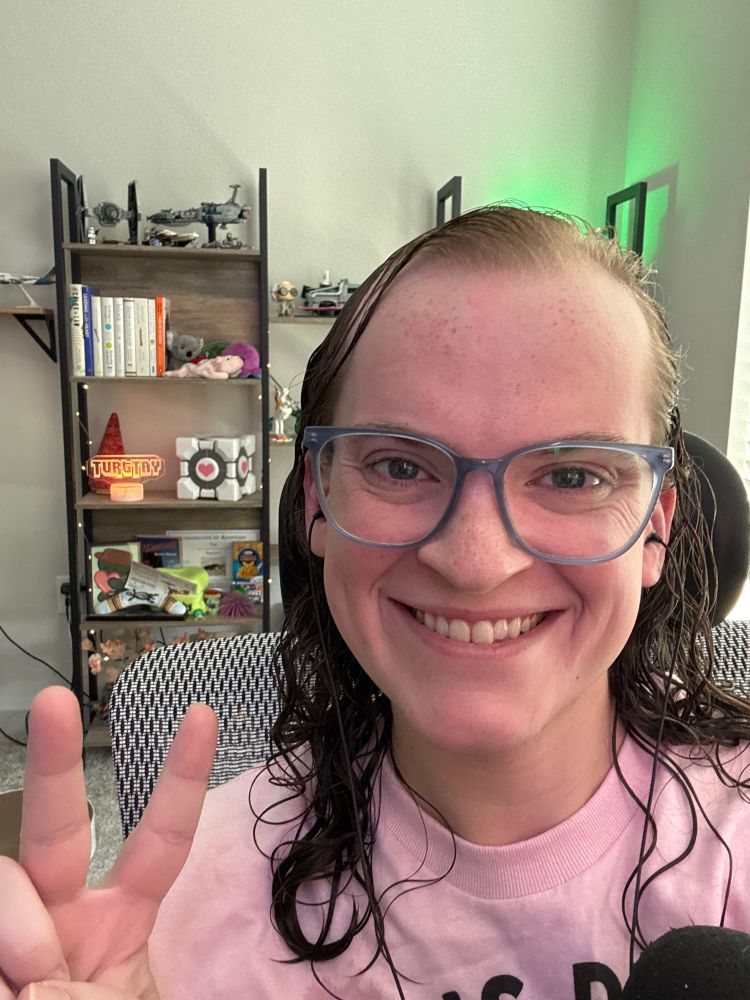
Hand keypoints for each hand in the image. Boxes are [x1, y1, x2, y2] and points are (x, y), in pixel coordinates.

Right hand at [0, 686, 217, 998]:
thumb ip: (99, 998)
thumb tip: (34, 978)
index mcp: (118, 926)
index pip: (160, 840)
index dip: (181, 778)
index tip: (202, 714)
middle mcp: (56, 917)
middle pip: (56, 827)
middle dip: (53, 760)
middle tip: (54, 702)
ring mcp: (7, 935)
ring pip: (3, 885)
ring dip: (16, 938)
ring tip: (22, 987)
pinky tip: (5, 983)